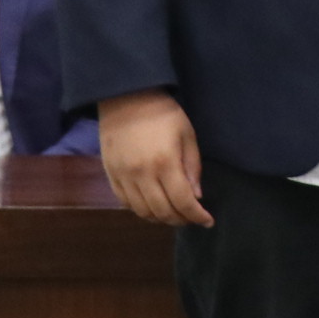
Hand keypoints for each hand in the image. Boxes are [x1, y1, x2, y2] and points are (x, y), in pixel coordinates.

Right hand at [99, 89, 209, 227]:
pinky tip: (153, 205)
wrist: (125, 96)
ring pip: (143, 212)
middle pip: (163, 212)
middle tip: (191, 218)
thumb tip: (196, 196)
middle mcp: (142, 174)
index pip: (183, 202)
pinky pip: (126, 203)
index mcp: (165, 163)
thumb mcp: (187, 134)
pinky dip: (141, 210)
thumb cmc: (162, 113)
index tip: (208, 221)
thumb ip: (192, 167)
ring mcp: (123, 176)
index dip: (197, 216)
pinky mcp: (111, 174)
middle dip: (181, 220)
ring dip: (161, 218)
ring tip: (173, 213)